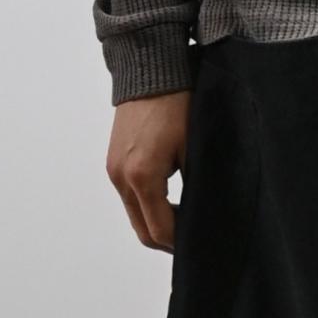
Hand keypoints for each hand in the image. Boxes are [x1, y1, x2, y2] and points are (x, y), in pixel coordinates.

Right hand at [107, 89, 190, 250]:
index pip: (161, 230)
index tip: (201, 244)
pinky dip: (148, 207)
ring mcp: (114, 170)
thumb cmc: (178, 105)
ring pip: (135, 216)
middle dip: (168, 241)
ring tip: (185, 222)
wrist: (150, 73)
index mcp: (142, 176)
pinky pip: (129, 198)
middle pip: (142, 231)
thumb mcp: (195, 149)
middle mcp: (121, 177)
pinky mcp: (113, 163)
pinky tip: (170, 202)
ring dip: (157, 223)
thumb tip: (204, 216)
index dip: (181, 244)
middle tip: (193, 242)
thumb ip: (196, 188)